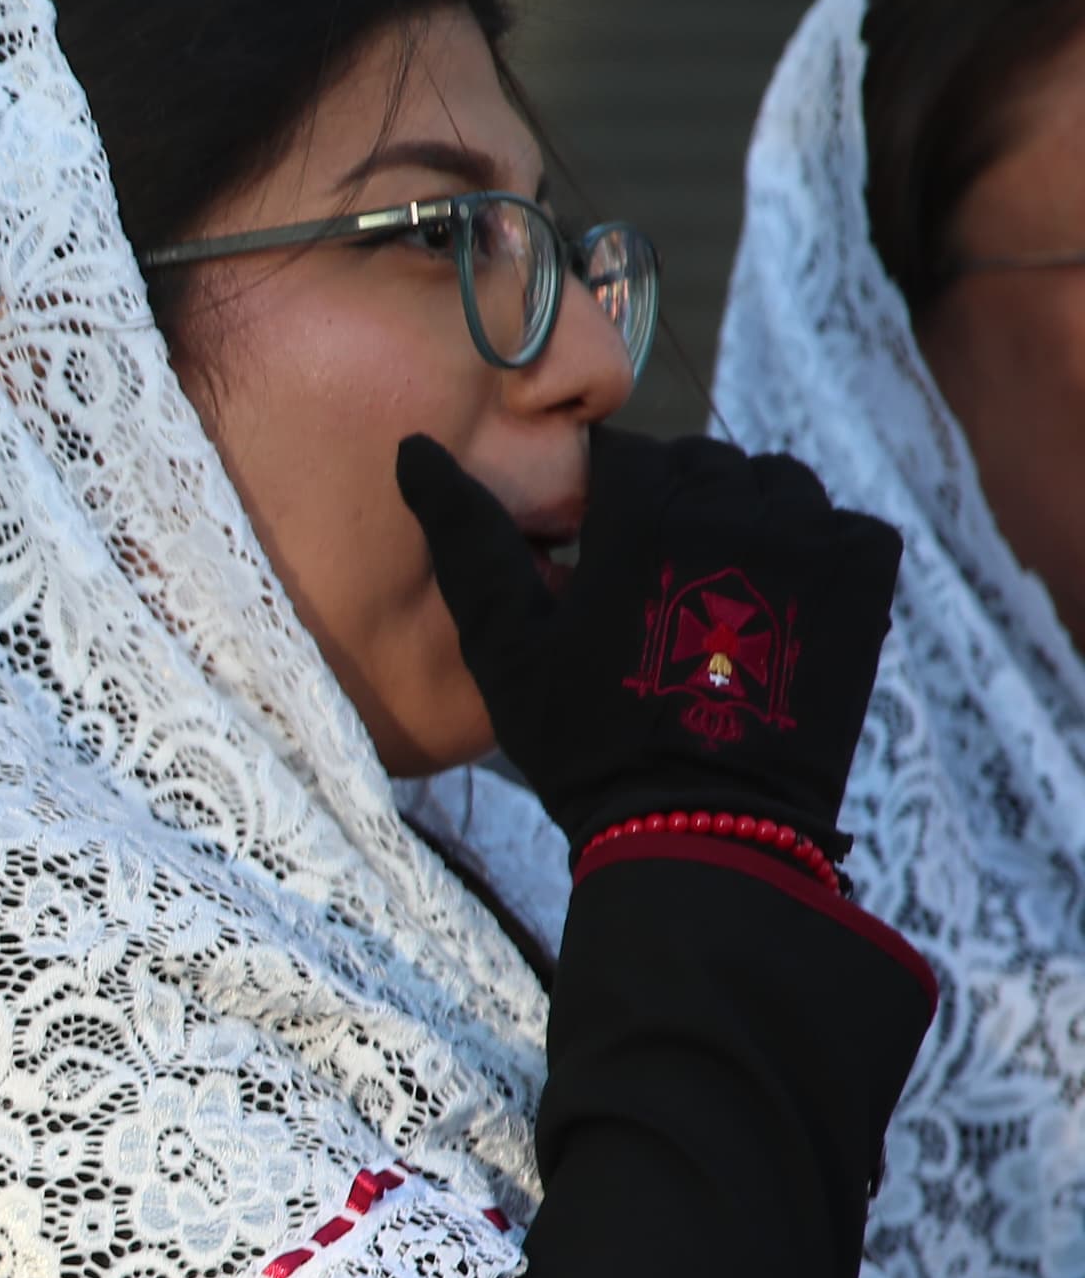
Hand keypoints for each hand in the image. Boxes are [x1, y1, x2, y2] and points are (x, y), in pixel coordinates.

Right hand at [396, 427, 899, 849]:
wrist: (700, 827)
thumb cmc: (582, 738)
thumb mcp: (503, 642)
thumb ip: (465, 537)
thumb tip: (415, 450)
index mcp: (643, 511)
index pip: (624, 452)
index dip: (603, 497)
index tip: (596, 548)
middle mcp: (732, 507)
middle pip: (704, 463)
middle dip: (675, 504)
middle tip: (654, 581)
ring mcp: (808, 541)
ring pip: (778, 484)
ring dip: (748, 518)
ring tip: (718, 589)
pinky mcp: (864, 580)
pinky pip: (848, 526)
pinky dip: (819, 550)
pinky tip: (780, 605)